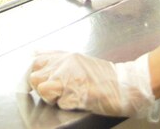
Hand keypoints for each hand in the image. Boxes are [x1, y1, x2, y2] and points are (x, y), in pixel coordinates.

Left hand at [28, 51, 159, 120]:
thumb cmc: (102, 75)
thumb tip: (34, 53)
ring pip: (43, 90)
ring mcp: (70, 78)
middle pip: (34, 78)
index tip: (39, 84)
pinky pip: (60, 103)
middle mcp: (64, 65)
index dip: (34, 75)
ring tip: (66, 98)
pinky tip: (78, 102)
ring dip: (51, 98)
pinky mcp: (78, 94)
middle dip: (41, 89)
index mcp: (63, 56)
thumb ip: (56, 57)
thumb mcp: (76, 60)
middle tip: (56, 93)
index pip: (34, 62)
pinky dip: (66, 106)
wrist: (125, 84)